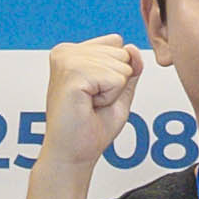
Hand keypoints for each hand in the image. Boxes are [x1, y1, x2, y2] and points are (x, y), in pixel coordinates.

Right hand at [34, 34, 146, 184]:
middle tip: (91, 103)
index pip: (117, 43)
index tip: (94, 94)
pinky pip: (116, 78)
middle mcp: (67, 52)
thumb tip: (131, 48)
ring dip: (112, 92)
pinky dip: (110, 98)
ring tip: (89, 105)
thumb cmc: (90, 128)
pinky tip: (88, 106)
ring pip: (121, 65)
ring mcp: (67, 59)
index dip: (117, 74)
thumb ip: (129, 67)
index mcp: (73, 52)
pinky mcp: (72, 72)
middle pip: (122, 53)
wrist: (72, 155)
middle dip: (116, 83)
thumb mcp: (119, 91)